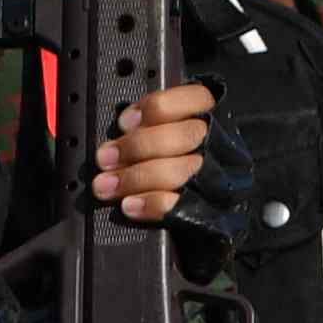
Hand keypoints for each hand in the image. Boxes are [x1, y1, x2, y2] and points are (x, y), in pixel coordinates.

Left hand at [92, 79, 210, 231]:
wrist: (207, 223)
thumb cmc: (170, 165)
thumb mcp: (166, 135)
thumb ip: (151, 126)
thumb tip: (120, 129)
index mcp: (210, 121)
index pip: (197, 99)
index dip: (157, 107)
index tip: (125, 121)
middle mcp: (217, 148)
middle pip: (184, 136)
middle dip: (137, 147)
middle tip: (105, 158)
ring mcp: (215, 181)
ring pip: (177, 172)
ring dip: (133, 178)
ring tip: (106, 185)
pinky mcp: (208, 212)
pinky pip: (178, 206)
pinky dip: (149, 204)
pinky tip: (130, 205)